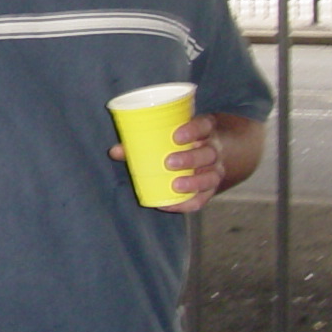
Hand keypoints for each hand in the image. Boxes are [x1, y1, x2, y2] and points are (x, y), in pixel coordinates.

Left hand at [107, 112, 222, 213]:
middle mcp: (214, 149)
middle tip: (169, 162)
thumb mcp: (170, 135)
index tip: (176, 137)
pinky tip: (170, 205)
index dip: (192, 130)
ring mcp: (216, 169)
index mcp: (204, 130)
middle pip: (208, 154)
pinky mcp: (212, 188)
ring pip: (211, 177)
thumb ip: (142, 141)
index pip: (204, 125)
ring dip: (194, 182)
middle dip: (190, 159)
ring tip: (175, 186)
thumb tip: (115, 151)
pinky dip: (188, 204)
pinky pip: (204, 198)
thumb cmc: (182, 140)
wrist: (213, 151)